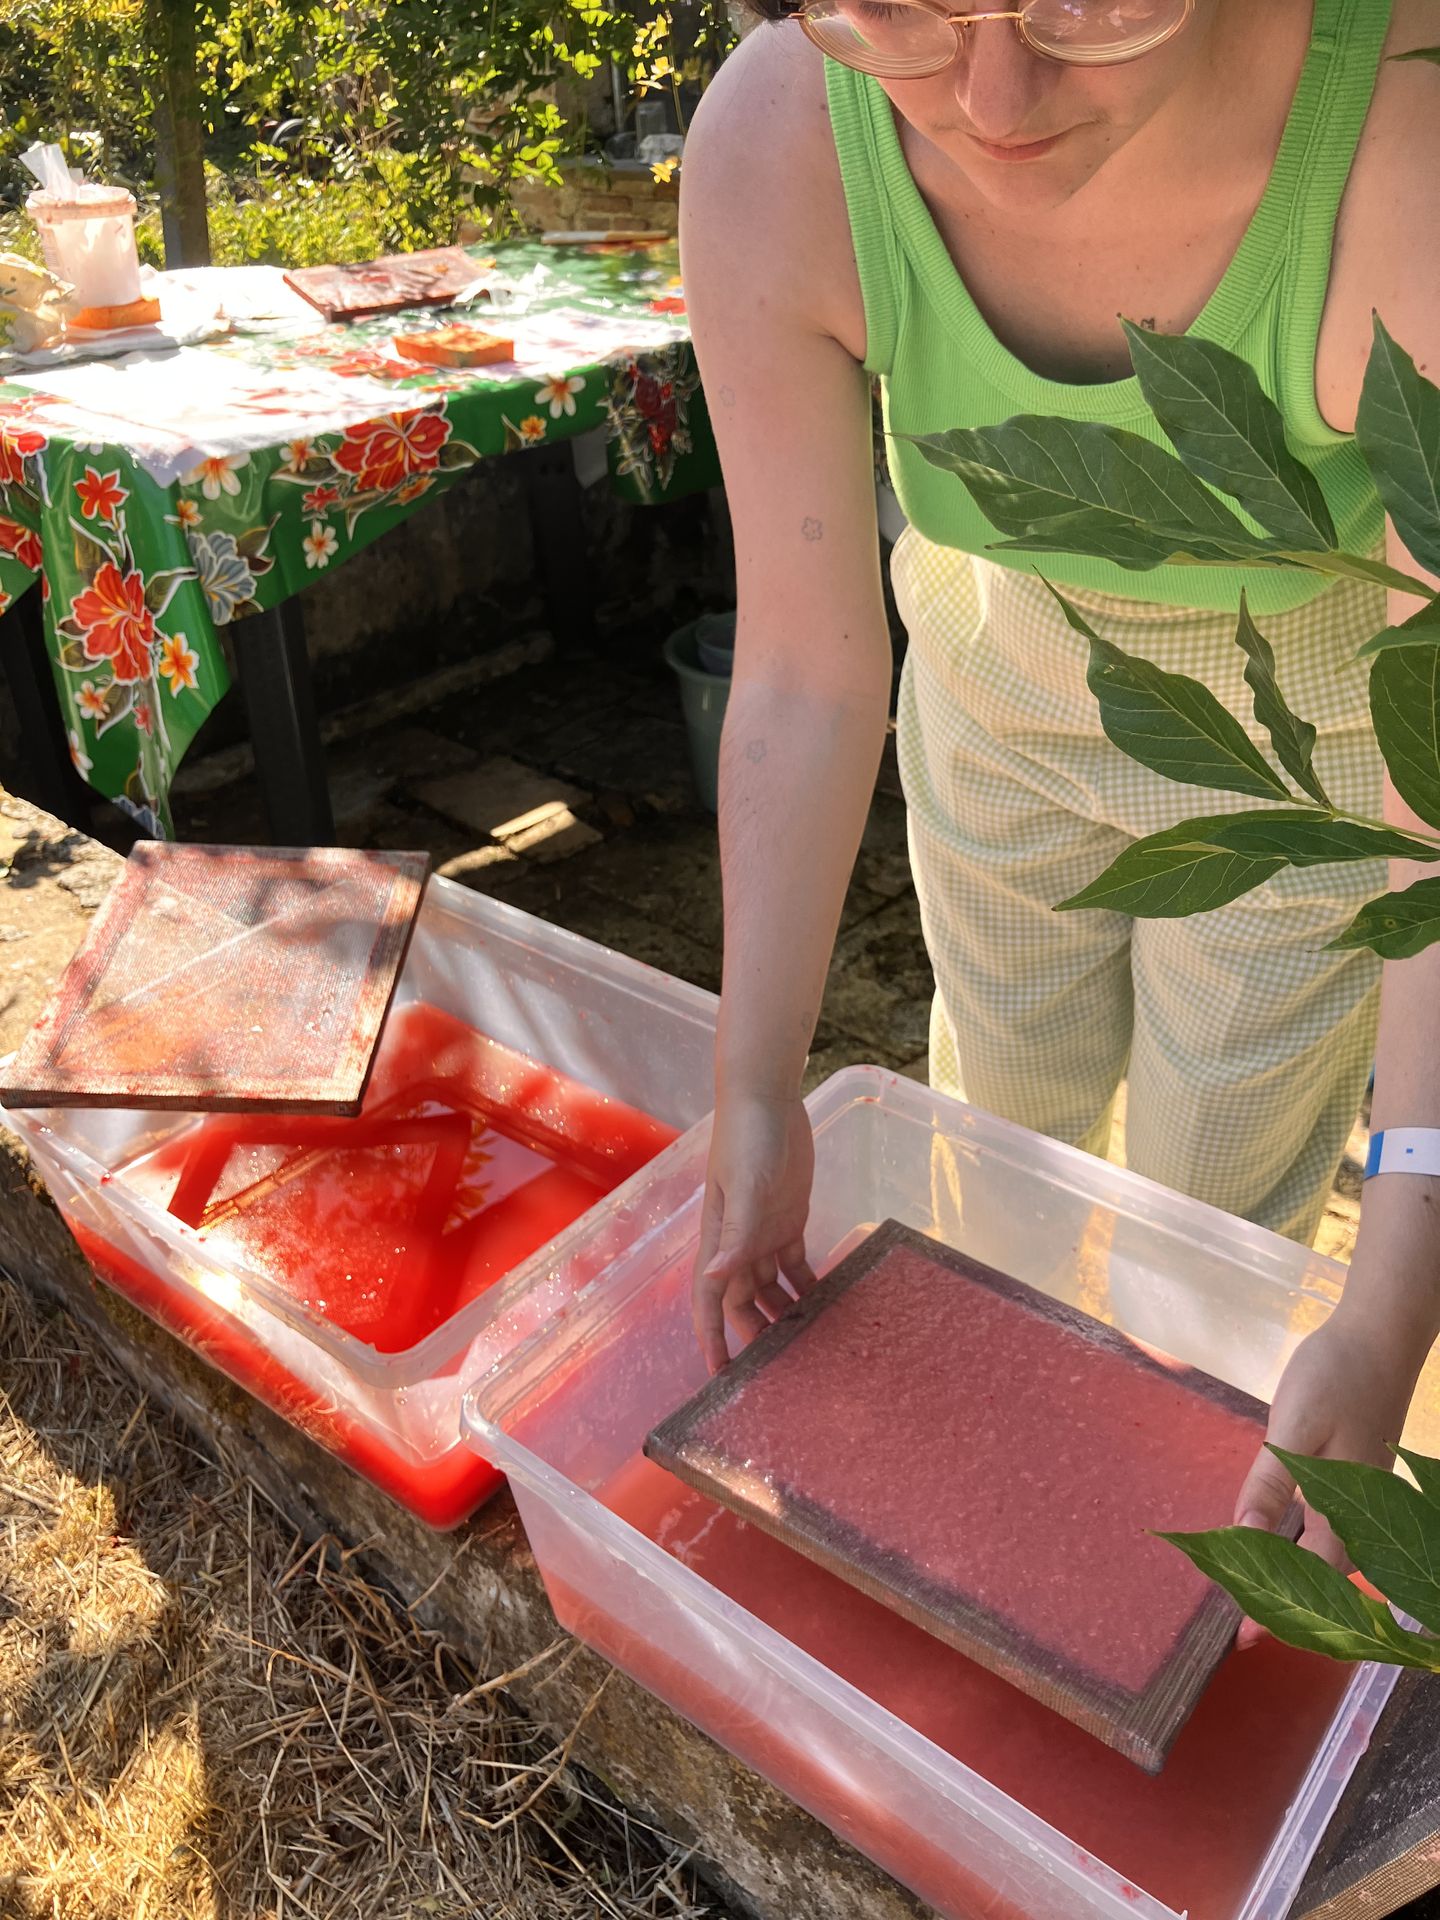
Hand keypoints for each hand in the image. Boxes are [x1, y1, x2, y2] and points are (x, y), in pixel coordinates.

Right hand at [692, 1090, 817, 1371]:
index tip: (720, 1374)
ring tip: (807, 1345)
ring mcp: (764, 1231)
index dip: (713, 1336)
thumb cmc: (747, 1138)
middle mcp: (739, 1242)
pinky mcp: (789, 1219)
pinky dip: (806, 1285)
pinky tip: (824, 1303)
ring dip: (783, 1314)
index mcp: (719, 1238)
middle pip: (743, 1302)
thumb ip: (735, 1232)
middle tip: (780, 1370)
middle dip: (755, 1334)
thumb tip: (717, 1277)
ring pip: (770, 1288)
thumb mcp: (744, 1185)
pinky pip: (795, 1265)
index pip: (710, 1299)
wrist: (767, 1100)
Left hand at [1231, 1301, 1426, 1646]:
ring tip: (1250, 1587)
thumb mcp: (1293, 1429)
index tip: (1243, 1639)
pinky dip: (1300, 1539)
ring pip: (1326, 1550)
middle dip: (1282, 1600)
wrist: (1379, 1334)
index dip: (1276, 1610)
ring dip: (1291, 1573)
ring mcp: (1362, 1495)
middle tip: (1237, 1616)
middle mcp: (1360, 1512)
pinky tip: (1275, 1536)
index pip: (1311, 1579)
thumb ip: (1269, 1484)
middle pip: (1322, 1576)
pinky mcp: (1356, 1475)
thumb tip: (1241, 1537)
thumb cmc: (1335, 1376)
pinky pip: (1327, 1523)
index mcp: (1344, 1509)